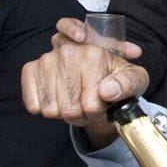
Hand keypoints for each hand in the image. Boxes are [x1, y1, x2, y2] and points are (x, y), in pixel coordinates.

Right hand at [20, 17, 148, 136]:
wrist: (98, 74)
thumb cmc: (117, 78)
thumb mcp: (135, 80)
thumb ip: (128, 84)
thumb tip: (106, 91)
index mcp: (94, 54)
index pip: (91, 103)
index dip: (97, 111)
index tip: (103, 103)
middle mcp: (68, 52)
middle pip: (70, 109)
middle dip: (81, 114)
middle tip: (89, 104)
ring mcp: (47, 59)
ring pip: (51, 110)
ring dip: (63, 112)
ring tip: (75, 100)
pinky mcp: (31, 69)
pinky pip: (34, 104)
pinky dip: (44, 109)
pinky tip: (57, 99)